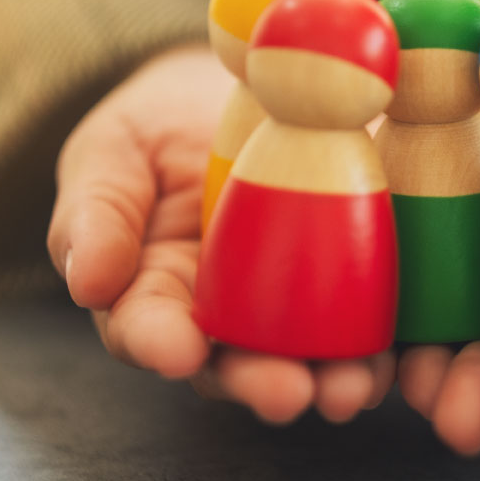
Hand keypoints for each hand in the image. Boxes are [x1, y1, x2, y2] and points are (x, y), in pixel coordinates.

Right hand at [46, 44, 394, 423]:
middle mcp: (220, 317)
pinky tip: (392, 357)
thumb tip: (87, 282)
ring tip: (350, 389)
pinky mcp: (346, 283)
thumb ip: (95, 212)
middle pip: (234, 363)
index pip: (147, 327)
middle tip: (286, 393)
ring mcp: (286, 305)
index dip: (158, 343)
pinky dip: (380, 344)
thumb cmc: (159, 130)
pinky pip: (363, 322)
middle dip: (259, 383)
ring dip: (328, 379)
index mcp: (152, 292)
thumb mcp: (111, 152)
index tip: (175, 350)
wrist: (242, 87)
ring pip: (304, 355)